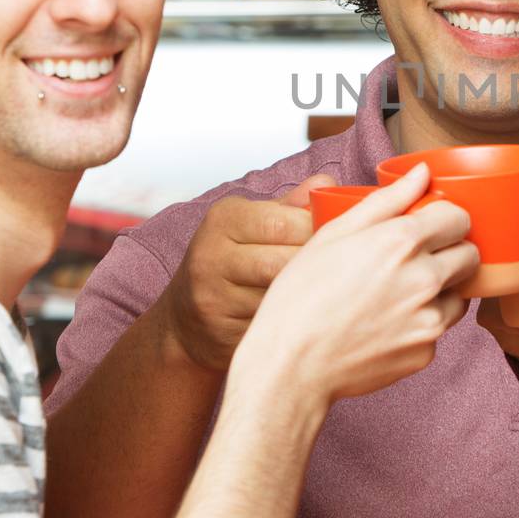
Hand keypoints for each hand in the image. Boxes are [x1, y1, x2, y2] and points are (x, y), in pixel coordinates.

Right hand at [157, 174, 336, 371]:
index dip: (317, 233)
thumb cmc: (231, 263)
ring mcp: (213, 297)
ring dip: (306, 296)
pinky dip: (292, 320)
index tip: (333, 241)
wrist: (185, 321)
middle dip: (314, 267)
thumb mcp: (252, 225)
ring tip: (318, 291)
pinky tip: (298, 314)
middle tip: (334, 270)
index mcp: (224, 219)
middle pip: (284, 261)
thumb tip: (327, 184)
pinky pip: (274, 325)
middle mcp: (211, 255)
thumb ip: (290, 206)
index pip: (285, 223)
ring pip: (281, 296)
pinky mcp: (223, 333)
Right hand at [237, 164, 477, 401]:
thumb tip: (422, 173)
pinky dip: (421, 322)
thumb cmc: (301, 298)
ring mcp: (429, 319)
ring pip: (460, 293)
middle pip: (469, 254)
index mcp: (401, 242)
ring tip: (397, 294)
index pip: (458, 217)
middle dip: (450, 251)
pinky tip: (386, 323)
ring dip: (440, 289)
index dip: (444, 219)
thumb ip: (386, 199)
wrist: (290, 366)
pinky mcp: (425, 352)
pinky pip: (438, 328)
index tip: (428, 226)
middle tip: (416, 259)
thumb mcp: (334, 234)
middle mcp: (424, 280)